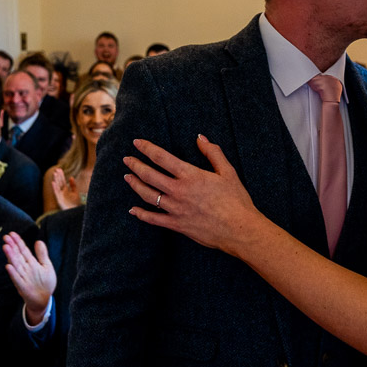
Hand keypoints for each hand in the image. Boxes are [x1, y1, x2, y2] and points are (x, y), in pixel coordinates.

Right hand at [3, 232, 55, 324]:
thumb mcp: (46, 266)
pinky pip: (17, 279)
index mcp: (31, 263)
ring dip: (11, 256)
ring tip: (6, 247)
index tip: (12, 233)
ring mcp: (23, 277)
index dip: (18, 242)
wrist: (44, 299)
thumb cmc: (45, 283)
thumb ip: (42, 254)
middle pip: (18, 255)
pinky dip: (13, 273)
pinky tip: (8, 266)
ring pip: (16, 265)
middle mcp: (25, 268)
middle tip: (6, 237)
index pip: (23, 250)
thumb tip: (38, 241)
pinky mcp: (22, 287)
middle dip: (12, 246)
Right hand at [51, 168, 80, 209]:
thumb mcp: (75, 193)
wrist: (75, 212)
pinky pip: (56, 193)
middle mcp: (62, 192)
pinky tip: (53, 183)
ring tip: (54, 174)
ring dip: (55, 180)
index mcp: (65, 190)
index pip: (62, 181)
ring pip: (57, 186)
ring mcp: (60, 196)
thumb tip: (71, 177)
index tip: (59, 169)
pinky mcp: (59, 200)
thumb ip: (73, 185)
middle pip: (59, 182)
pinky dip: (54, 188)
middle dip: (58, 176)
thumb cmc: (75, 203)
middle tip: (56, 169)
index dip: (61, 175)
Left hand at [123, 135, 269, 256]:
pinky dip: (141, 214)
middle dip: (135, 165)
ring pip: (148, 196)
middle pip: (149, 175)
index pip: (161, 157)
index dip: (146, 148)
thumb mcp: (228, 172)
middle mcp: (179, 191)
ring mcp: (175, 209)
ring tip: (128, 178)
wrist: (239, 229)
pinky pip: (154, 219)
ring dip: (135, 185)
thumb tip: (200, 138)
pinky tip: (133, 210)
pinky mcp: (177, 225)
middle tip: (127, 159)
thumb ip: (213, 153)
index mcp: (190, 176)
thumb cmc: (236, 200)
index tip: (137, 143)